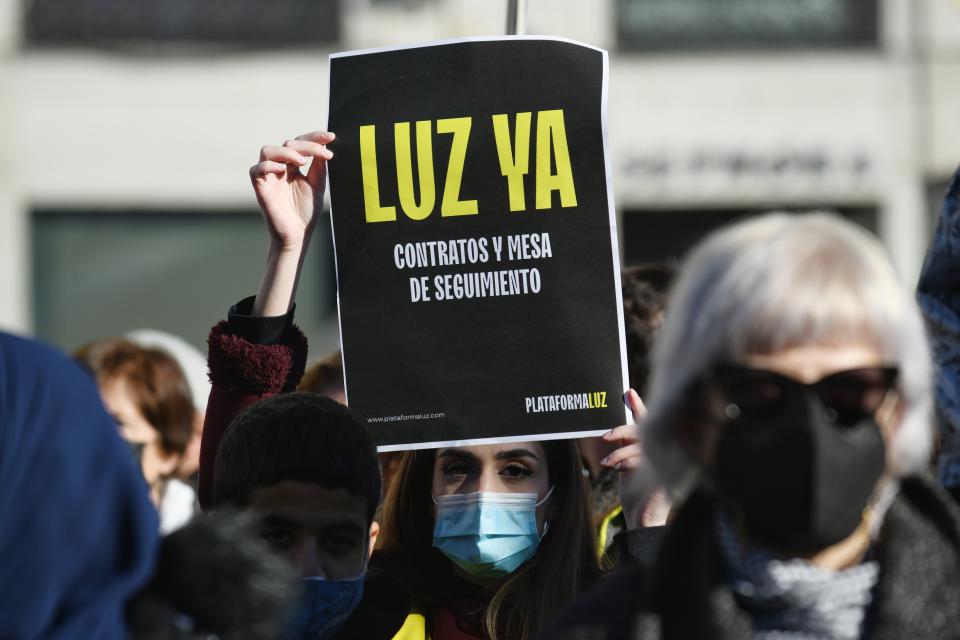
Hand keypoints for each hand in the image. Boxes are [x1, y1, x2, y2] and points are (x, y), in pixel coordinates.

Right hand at [248, 131, 334, 316]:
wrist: (299, 235)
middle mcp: (279, 168)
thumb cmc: (306, 212)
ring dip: (286, 152)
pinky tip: (284, 171)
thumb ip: (318, 166)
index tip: (331, 136)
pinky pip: (256, 170)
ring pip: (267, 150)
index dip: (314, 137)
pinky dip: (269, 166)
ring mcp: (269, 177)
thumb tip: (324, 146)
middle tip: (322, 153)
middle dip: (306, 145)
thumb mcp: (317, 185)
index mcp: (293, 166)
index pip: (300, 143)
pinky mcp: (261, 188)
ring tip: (301, 162)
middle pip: (287, 143)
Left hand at [601, 389, 668, 528]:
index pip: (649, 424)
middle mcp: (663, 455)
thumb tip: (615, 432)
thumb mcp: (627, 466)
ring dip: (620, 453)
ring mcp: (666, 466)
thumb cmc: (636, 494)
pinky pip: (644, 462)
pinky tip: (619, 470)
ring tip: (608, 464)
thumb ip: (626, 449)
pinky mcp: (663, 479)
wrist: (641, 521)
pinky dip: (628, 462)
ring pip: (641, 446)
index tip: (629, 392)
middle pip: (644, 431)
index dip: (639, 407)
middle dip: (622, 430)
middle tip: (605, 437)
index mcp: (655, 450)